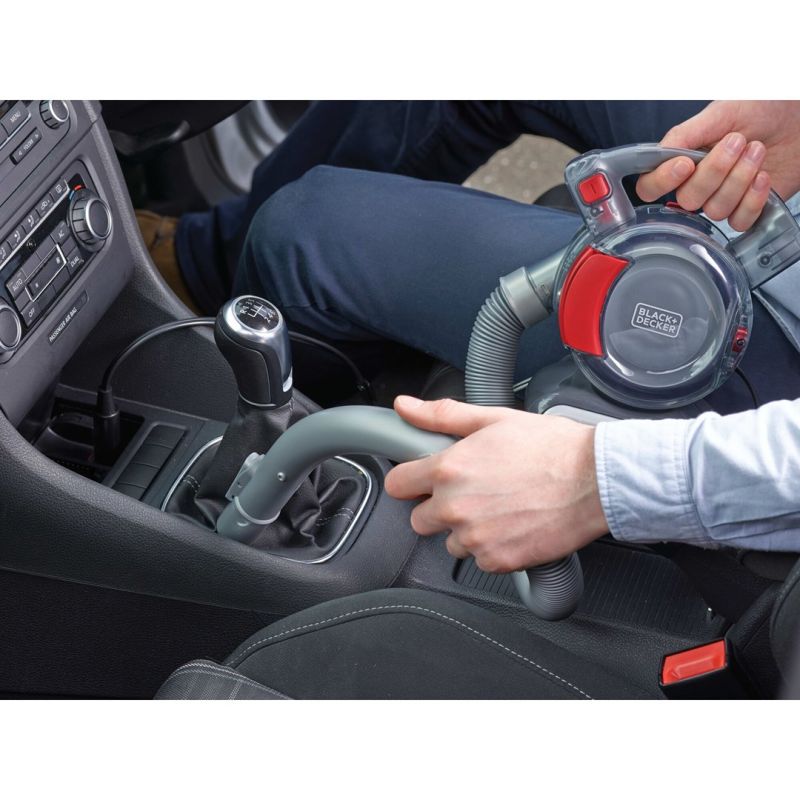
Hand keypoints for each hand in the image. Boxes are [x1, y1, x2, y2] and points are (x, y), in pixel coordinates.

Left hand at [384, 396, 607, 572]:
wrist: (596, 479)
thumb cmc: (552, 448)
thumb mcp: (493, 419)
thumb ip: (442, 416)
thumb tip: (406, 407)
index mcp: (448, 469)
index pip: (397, 484)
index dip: (410, 480)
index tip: (422, 480)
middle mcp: (455, 507)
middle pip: (419, 520)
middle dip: (438, 508)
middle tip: (470, 493)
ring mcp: (475, 537)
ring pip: (450, 542)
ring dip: (467, 530)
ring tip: (499, 508)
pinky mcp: (498, 560)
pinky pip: (480, 560)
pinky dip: (493, 547)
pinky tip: (514, 525)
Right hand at [636, 101, 799, 230]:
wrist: (798, 115)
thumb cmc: (763, 108)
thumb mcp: (720, 111)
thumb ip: (685, 134)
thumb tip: (661, 154)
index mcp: (683, 160)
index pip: (651, 187)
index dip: (662, 181)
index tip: (685, 164)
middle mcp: (699, 183)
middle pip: (687, 199)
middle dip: (716, 171)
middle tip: (737, 141)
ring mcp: (722, 198)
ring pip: (715, 210)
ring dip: (739, 179)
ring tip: (757, 151)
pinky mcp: (747, 209)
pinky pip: (739, 221)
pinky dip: (753, 199)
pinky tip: (763, 176)